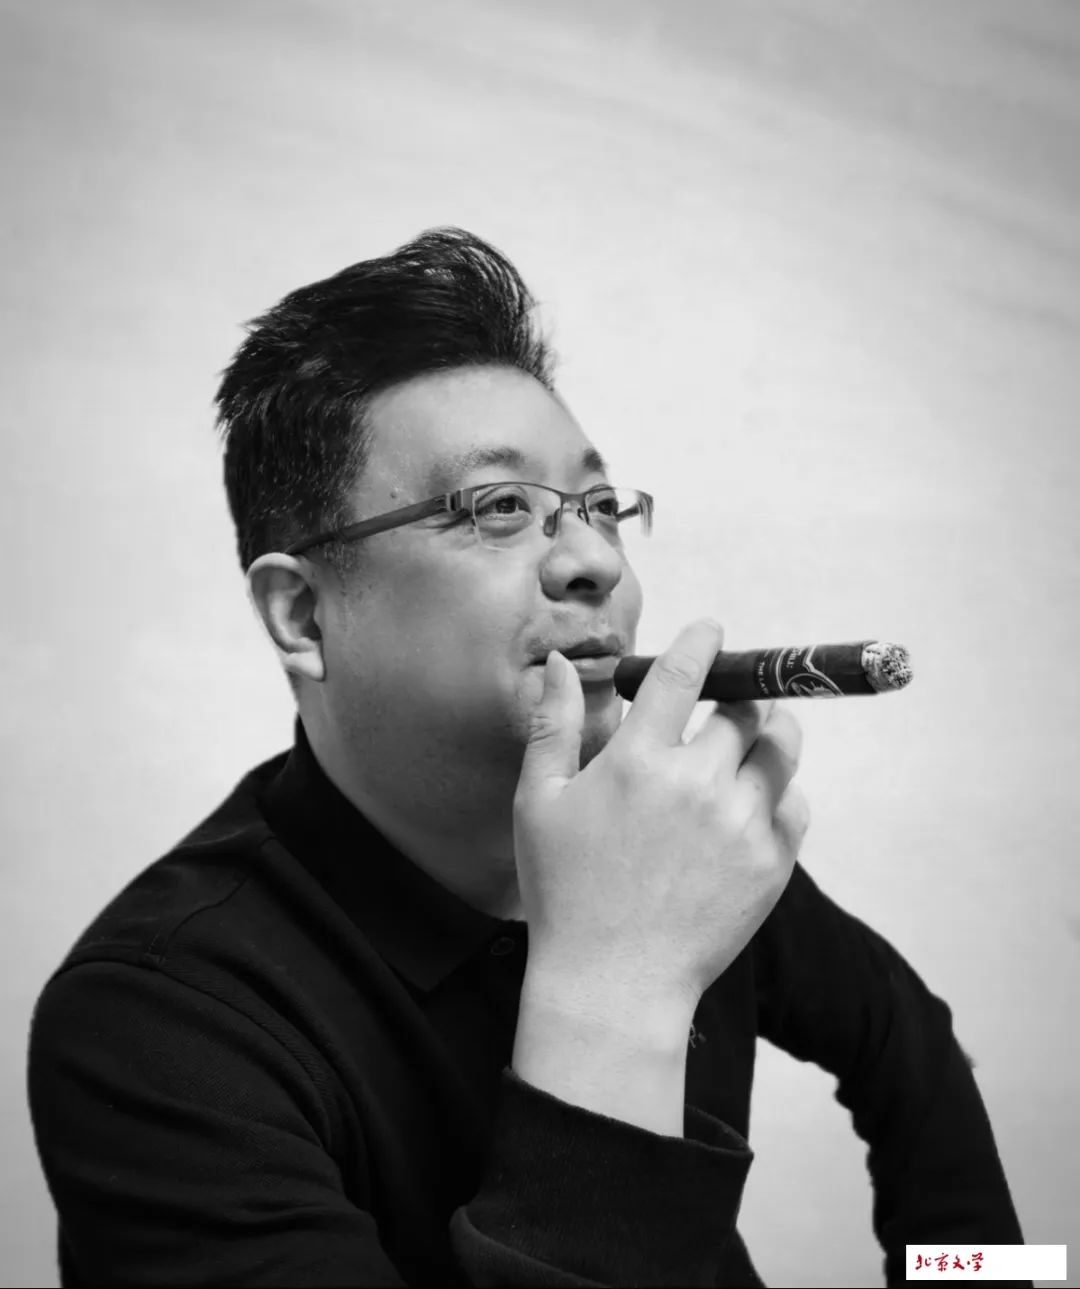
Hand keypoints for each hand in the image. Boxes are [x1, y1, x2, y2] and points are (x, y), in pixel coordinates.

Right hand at [513, 619, 808, 1011]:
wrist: (612, 983)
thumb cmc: (564, 891)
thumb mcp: (538, 802)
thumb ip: (552, 725)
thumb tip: (559, 661)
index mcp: (637, 760)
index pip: (684, 673)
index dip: (703, 642)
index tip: (712, 630)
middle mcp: (697, 783)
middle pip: (742, 708)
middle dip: (735, 695)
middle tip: (725, 702)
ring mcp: (741, 824)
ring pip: (781, 747)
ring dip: (771, 730)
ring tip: (758, 733)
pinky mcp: (771, 863)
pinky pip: (796, 803)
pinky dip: (782, 789)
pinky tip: (756, 798)